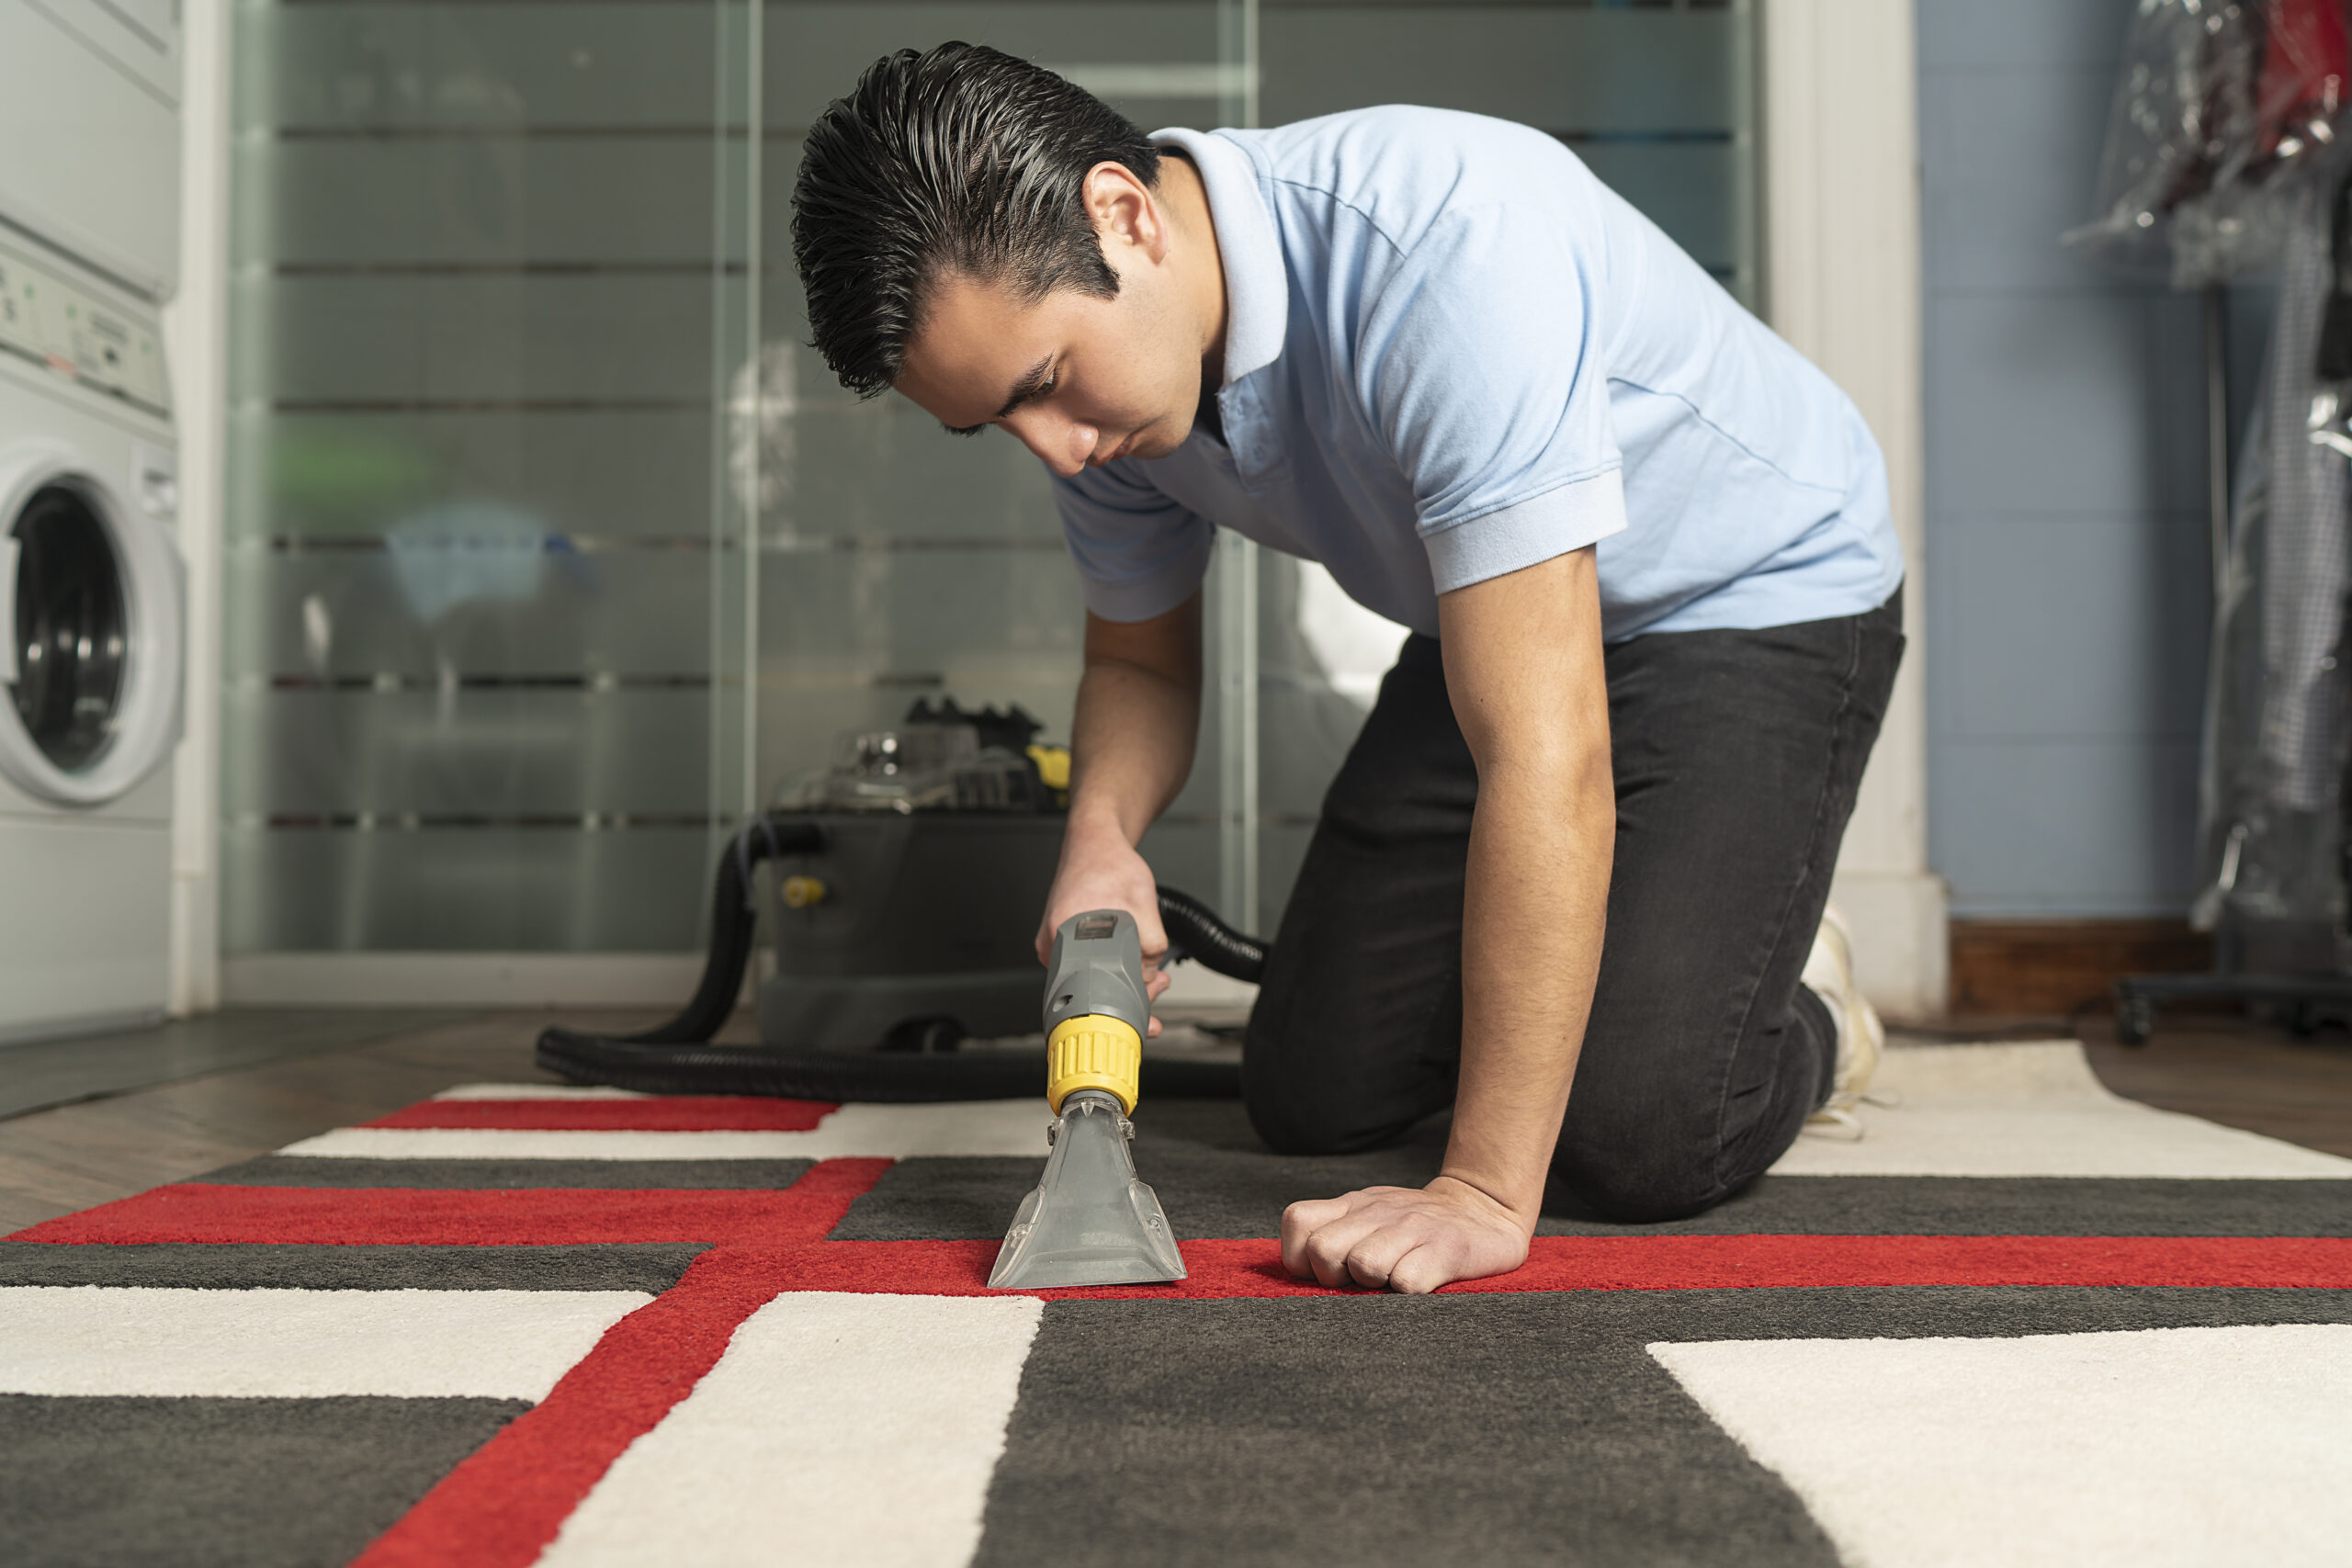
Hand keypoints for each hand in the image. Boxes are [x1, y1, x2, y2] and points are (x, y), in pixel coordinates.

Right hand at [1035, 819, 1169, 1033]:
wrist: (1095, 842)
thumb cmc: (1109, 864)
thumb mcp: (1143, 903)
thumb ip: (1150, 944)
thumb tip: (1149, 977)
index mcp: (1062, 933)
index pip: (1092, 991)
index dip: (1125, 1006)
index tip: (1146, 1015)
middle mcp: (1052, 943)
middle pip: (1091, 992)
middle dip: (1131, 996)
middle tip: (1158, 986)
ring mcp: (1055, 944)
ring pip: (1091, 981)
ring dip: (1124, 982)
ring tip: (1152, 973)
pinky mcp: (1063, 942)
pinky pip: (1088, 967)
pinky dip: (1111, 970)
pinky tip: (1134, 965)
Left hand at [1279, 1176, 1532, 1293]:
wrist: (1486, 1208)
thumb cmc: (1417, 1225)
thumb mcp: (1370, 1214)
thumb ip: (1334, 1231)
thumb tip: (1301, 1268)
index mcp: (1353, 1204)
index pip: (1297, 1221)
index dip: (1302, 1258)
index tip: (1330, 1273)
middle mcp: (1378, 1211)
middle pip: (1323, 1250)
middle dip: (1336, 1279)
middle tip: (1363, 1282)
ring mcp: (1413, 1228)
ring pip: (1364, 1265)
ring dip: (1375, 1285)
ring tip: (1395, 1279)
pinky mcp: (1447, 1249)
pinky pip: (1407, 1284)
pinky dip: (1410, 1295)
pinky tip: (1423, 1284)